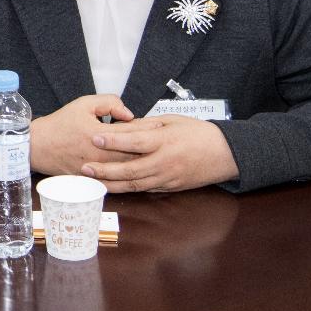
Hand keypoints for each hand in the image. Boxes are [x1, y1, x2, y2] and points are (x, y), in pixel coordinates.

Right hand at [30, 95, 153, 175]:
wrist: (38, 146)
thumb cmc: (60, 124)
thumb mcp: (83, 104)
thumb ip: (108, 103)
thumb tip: (128, 114)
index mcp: (98, 135)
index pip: (130, 132)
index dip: (147, 127)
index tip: (160, 124)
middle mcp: (100, 155)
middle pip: (134, 153)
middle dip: (150, 147)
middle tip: (163, 141)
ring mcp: (97, 170)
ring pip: (127, 169)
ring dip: (141, 161)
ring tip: (154, 155)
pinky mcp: (92, 180)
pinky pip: (116, 180)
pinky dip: (128, 175)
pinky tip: (137, 170)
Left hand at [81, 115, 238, 191]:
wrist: (225, 154)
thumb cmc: (198, 133)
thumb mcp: (172, 121)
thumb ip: (147, 125)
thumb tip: (123, 126)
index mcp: (165, 141)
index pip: (135, 141)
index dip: (114, 141)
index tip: (95, 138)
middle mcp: (164, 162)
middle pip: (130, 169)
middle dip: (106, 170)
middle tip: (85, 167)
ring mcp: (167, 178)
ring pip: (135, 184)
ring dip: (113, 184)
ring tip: (93, 181)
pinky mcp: (170, 188)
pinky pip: (145, 189)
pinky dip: (128, 189)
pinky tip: (114, 187)